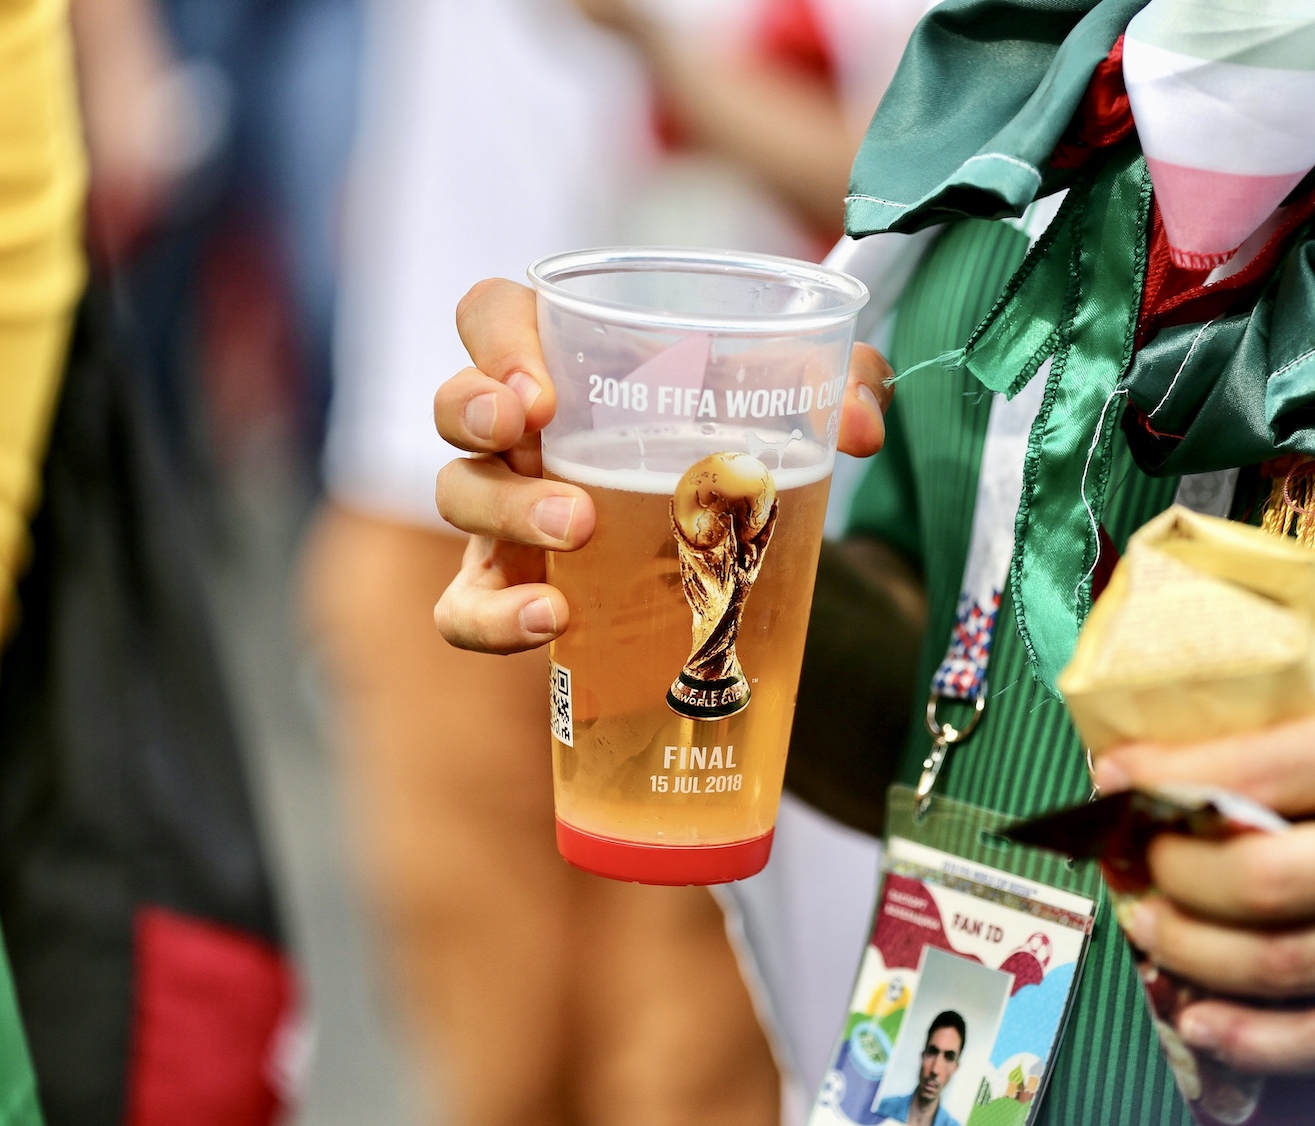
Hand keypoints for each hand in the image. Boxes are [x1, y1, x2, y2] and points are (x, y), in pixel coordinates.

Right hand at [433, 277, 893, 653]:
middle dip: (478, 411)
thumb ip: (837, 384)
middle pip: (456, 402)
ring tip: (578, 528)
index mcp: (567, 359)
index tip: (543, 379)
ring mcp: (507, 512)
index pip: (491, 316)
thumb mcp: (792, 399)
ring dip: (509, 508)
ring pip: (460, 495)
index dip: (497, 338)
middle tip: (536, 430)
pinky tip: (551, 620)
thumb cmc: (734, 442)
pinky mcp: (511, 588)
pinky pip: (463, 607)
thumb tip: (858, 423)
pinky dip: (492, 617)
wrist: (736, 547)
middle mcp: (522, 432)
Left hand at [1090, 537, 1314, 1073]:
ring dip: (1188, 953)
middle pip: (1259, 884)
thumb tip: (1251, 617)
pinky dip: (1264, 1038)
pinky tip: (1203, 1015)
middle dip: (1161, 875)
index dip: (1166, 780)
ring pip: (1289, 968)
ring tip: (1142, 921)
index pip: (1267, 769)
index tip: (1114, 776)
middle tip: (1118, 853)